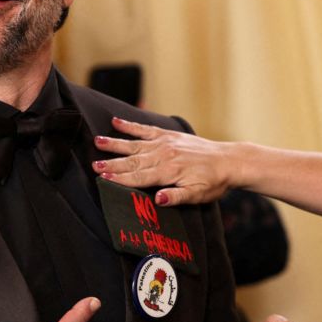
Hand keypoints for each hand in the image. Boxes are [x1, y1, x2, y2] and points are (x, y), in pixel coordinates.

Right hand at [93, 117, 239, 205]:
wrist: (229, 161)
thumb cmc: (214, 182)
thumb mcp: (198, 194)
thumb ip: (177, 196)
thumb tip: (157, 199)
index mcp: (169, 171)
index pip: (139, 177)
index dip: (120, 179)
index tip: (102, 178)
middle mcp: (164, 155)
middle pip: (133, 161)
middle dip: (112, 163)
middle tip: (93, 164)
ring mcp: (165, 143)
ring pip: (135, 144)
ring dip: (116, 144)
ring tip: (98, 141)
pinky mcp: (168, 135)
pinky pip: (146, 130)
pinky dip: (131, 126)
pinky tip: (117, 122)